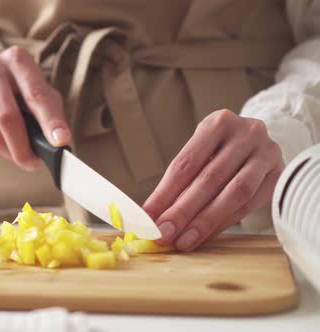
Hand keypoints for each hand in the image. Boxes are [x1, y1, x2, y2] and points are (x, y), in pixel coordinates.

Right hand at [0, 46, 70, 170]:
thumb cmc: (20, 87)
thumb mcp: (40, 89)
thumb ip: (50, 113)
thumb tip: (58, 144)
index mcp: (18, 60)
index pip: (36, 95)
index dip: (50, 121)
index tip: (61, 142)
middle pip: (7, 118)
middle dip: (24, 148)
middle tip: (34, 164)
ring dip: (11, 154)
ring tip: (22, 153)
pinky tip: (4, 145)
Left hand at [143, 110, 283, 250]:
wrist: (261, 145)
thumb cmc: (220, 152)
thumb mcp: (199, 155)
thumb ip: (177, 184)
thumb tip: (150, 217)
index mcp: (218, 123)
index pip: (185, 164)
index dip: (164, 194)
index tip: (147, 219)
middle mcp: (246, 133)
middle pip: (209, 179)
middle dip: (183, 211)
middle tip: (163, 234)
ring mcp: (267, 154)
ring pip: (234, 193)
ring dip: (205, 221)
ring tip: (183, 241)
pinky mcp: (280, 175)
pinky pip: (250, 205)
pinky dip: (224, 222)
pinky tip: (205, 236)